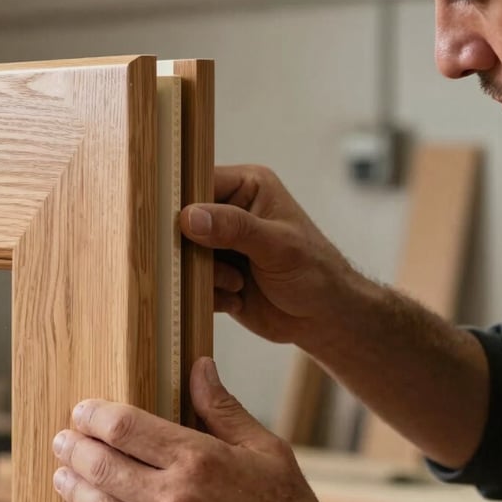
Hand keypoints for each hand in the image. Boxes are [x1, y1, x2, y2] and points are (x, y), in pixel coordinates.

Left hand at [52, 357, 349, 501]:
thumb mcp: (266, 450)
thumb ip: (223, 408)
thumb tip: (199, 365)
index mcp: (199, 460)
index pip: (124, 427)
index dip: (94, 415)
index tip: (82, 411)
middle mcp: (174, 499)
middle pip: (101, 465)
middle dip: (73, 448)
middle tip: (62, 441)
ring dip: (72, 488)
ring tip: (61, 476)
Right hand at [180, 165, 359, 347]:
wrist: (324, 319)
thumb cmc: (315, 272)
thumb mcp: (277, 245)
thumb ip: (234, 227)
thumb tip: (189, 217)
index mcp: (247, 187)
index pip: (200, 182)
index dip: (183, 203)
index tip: (177, 226)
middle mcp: (229, 212)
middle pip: (183, 222)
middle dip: (195, 248)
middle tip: (214, 263)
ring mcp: (220, 246)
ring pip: (184, 256)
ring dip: (207, 275)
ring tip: (238, 283)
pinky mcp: (215, 276)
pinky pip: (191, 283)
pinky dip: (211, 295)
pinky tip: (238, 298)